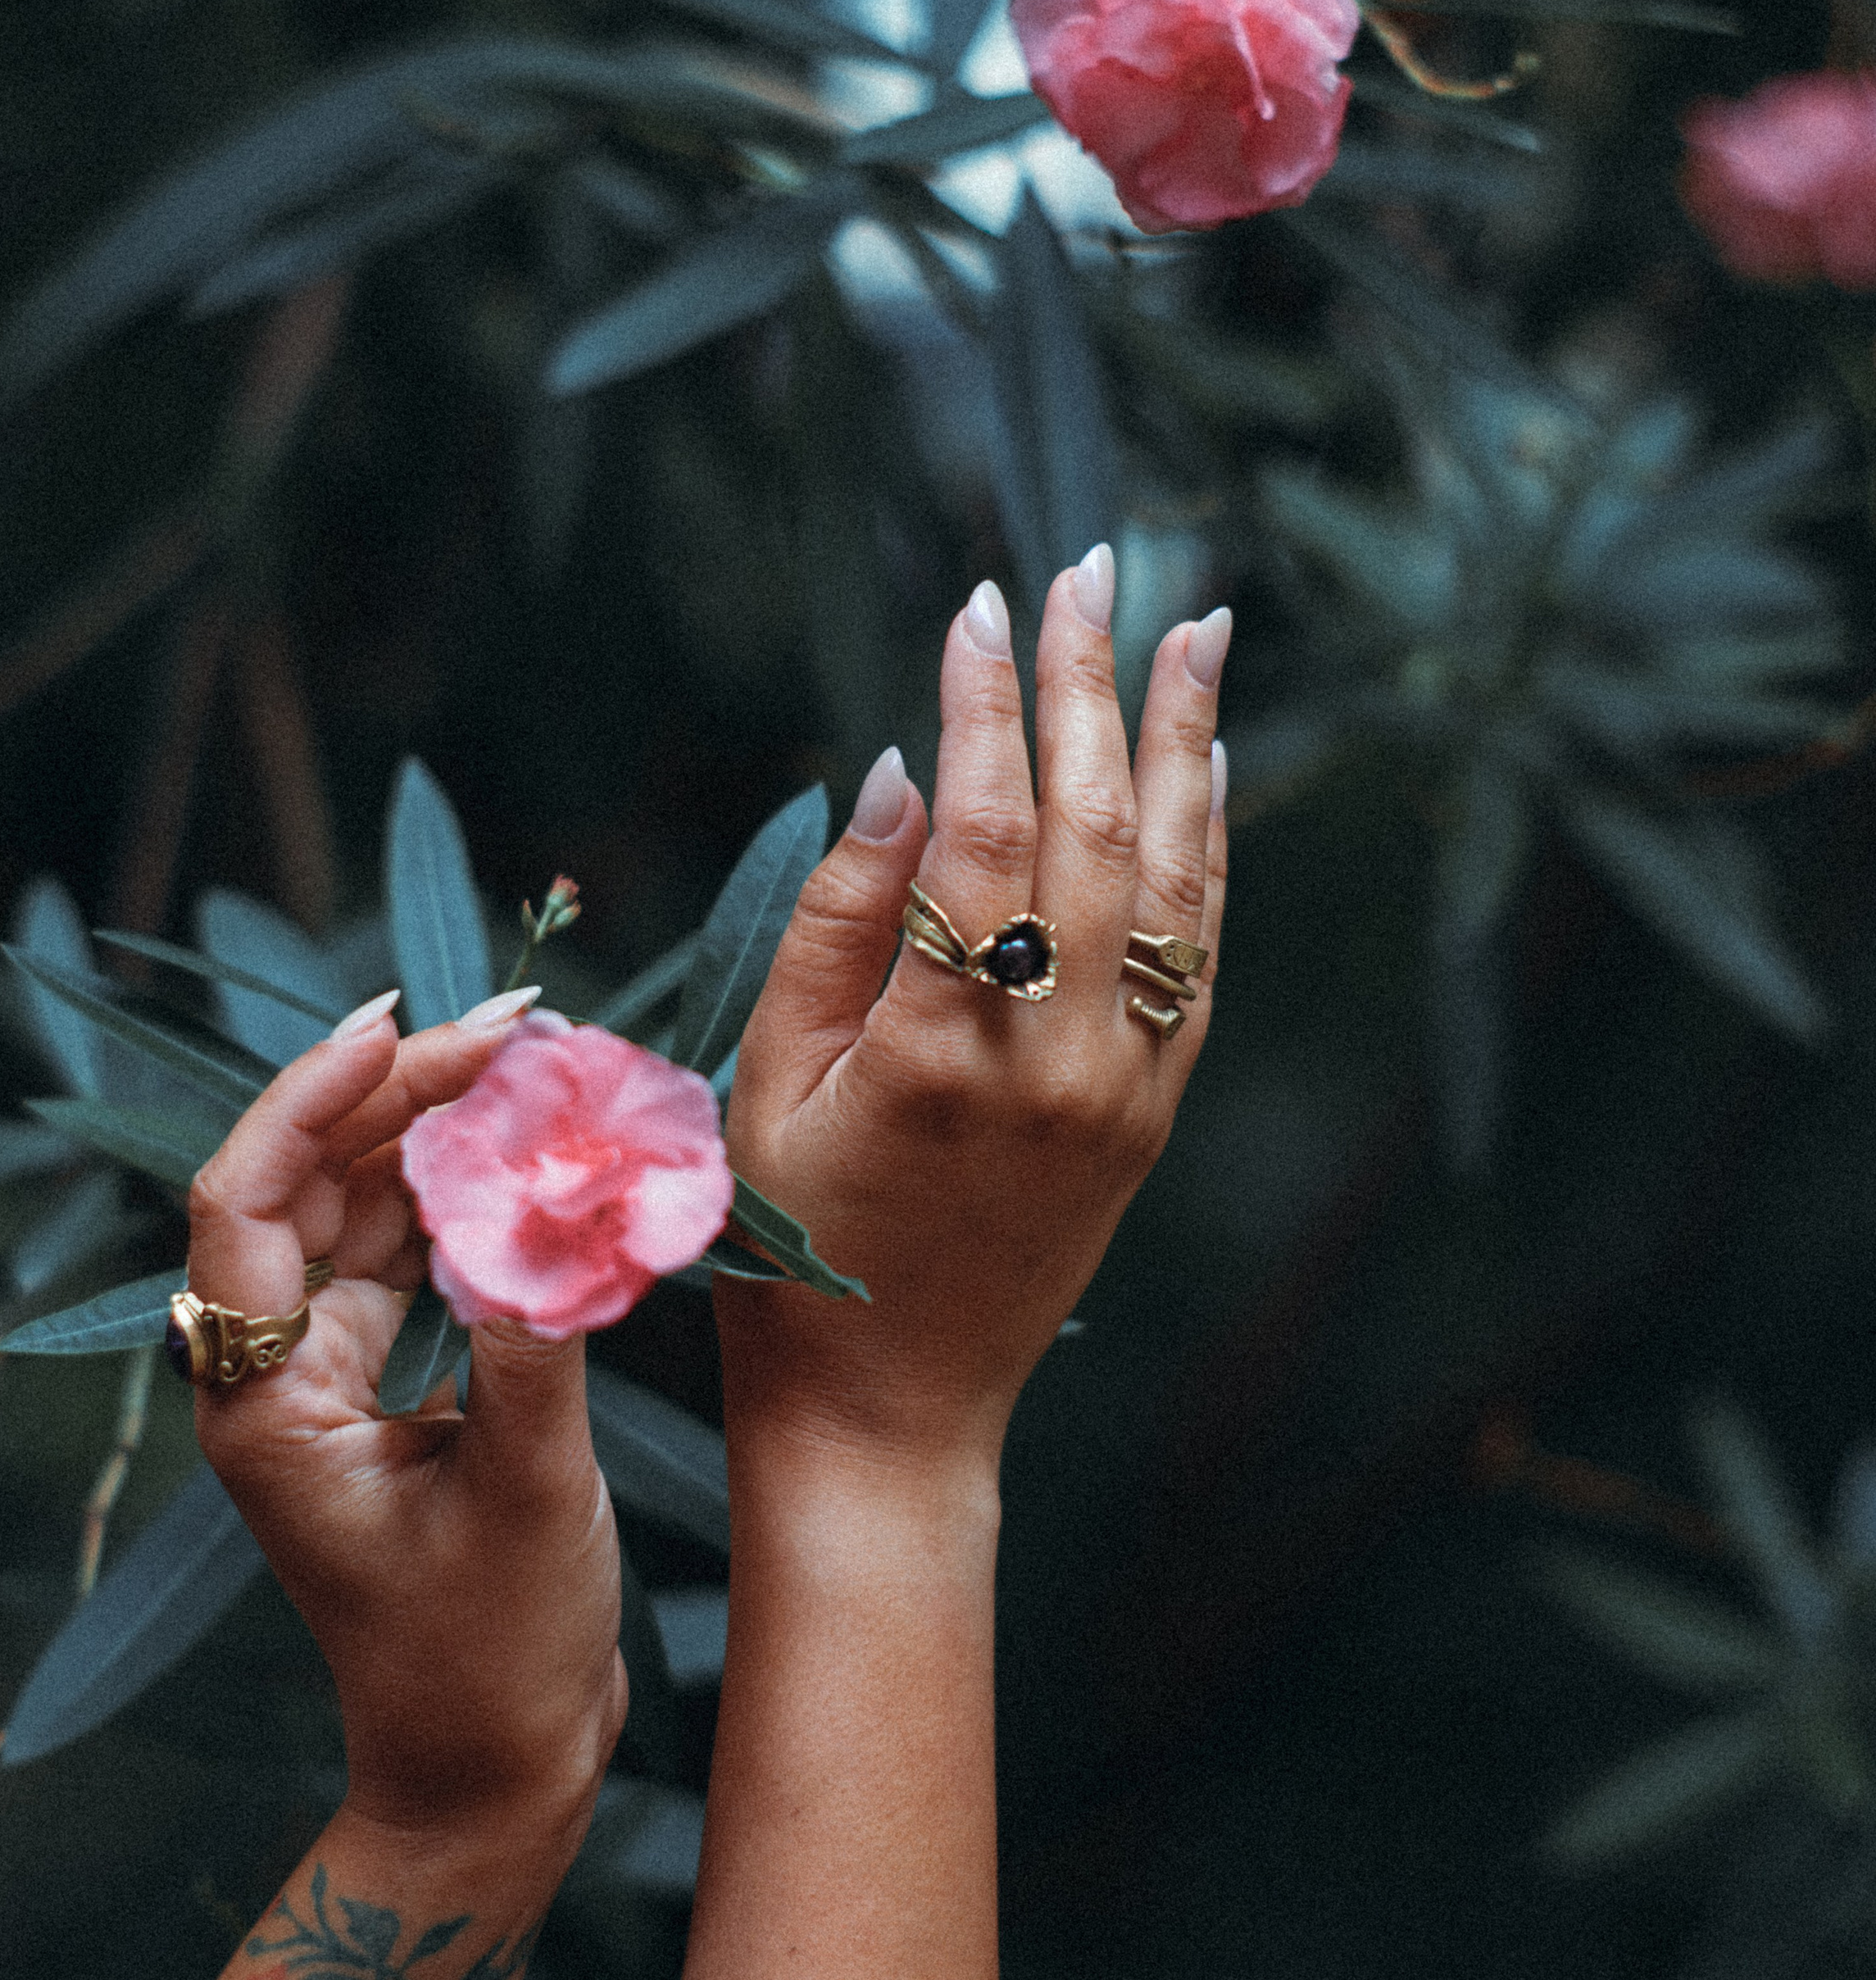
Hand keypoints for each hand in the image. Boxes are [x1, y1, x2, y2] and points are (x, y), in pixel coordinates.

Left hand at [181, 990, 626, 1853]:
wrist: (494, 1771)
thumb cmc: (489, 1660)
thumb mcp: (526, 1492)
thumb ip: (537, 1335)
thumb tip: (568, 1195)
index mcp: (263, 1406)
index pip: (246, 1204)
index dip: (310, 1099)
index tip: (400, 1024)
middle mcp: (274, 1381)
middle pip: (310, 1187)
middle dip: (404, 1096)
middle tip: (517, 1030)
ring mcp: (325, 1384)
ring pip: (361, 1212)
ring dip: (439, 1135)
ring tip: (534, 1069)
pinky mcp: (382, 1391)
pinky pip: (406, 1259)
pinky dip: (466, 1201)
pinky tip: (532, 1158)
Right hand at [717, 552, 1227, 1464]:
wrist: (895, 1411)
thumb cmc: (795, 1252)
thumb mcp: (767, 1084)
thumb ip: (838, 921)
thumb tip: (899, 768)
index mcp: (940, 1046)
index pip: (976, 827)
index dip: (982, 705)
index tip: (983, 604)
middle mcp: (1058, 1057)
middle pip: (1095, 827)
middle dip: (1094, 685)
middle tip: (1096, 567)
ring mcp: (1125, 1086)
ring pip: (1178, 880)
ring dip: (1187, 743)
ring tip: (1194, 628)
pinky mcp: (1156, 1112)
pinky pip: (1204, 953)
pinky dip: (1212, 850)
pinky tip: (1207, 771)